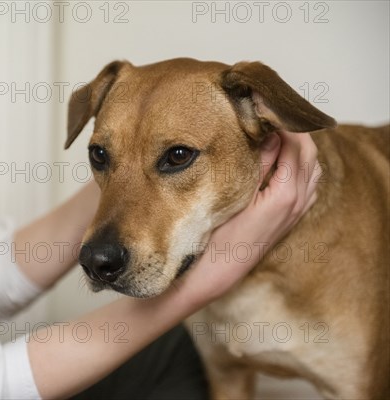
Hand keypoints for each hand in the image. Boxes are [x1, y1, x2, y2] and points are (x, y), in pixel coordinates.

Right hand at [185, 131, 320, 300]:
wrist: (220, 269)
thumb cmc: (220, 235)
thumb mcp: (236, 193)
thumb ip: (258, 163)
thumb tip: (270, 134)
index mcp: (286, 193)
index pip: (296, 145)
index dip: (284, 123)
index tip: (267, 106)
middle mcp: (298, 201)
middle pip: (310, 153)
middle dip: (295, 131)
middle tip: (272, 114)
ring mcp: (298, 210)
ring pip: (313, 167)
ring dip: (300, 147)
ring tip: (278, 132)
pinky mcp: (292, 216)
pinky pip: (309, 182)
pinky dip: (302, 165)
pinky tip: (283, 160)